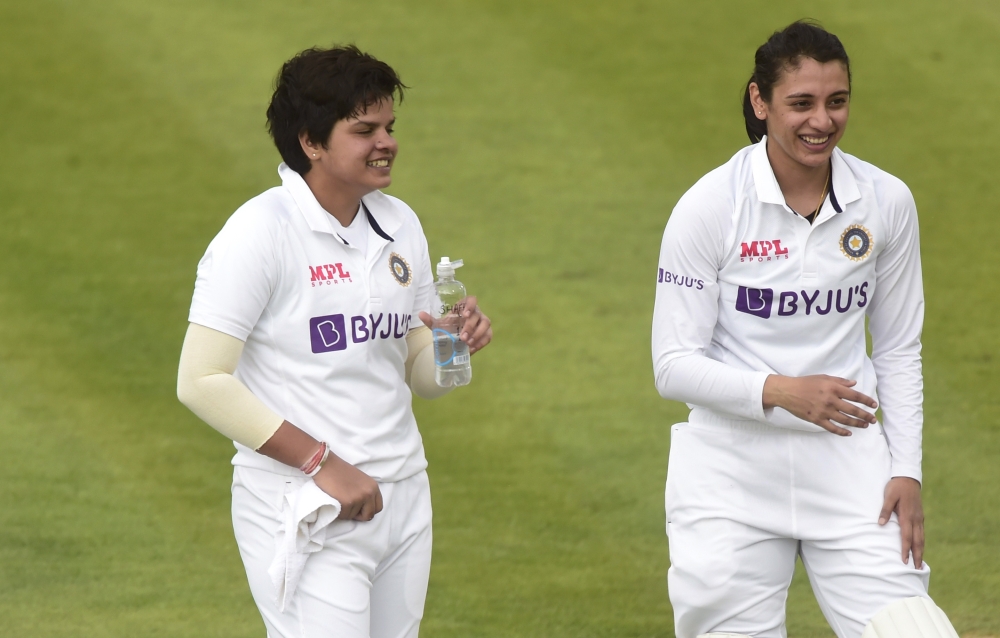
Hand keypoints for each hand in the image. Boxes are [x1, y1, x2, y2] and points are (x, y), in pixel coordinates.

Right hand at [313, 454, 382, 520]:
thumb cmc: (340, 471)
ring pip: (354, 516)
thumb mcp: (360, 480)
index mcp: (373, 486)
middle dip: (359, 515)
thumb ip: (365, 492)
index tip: (360, 509)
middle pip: (369, 515)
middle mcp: (369, 493)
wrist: (326, 465)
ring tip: (340, 500)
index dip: (368, 510)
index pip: (378, 507)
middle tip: (350, 509)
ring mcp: (359, 498)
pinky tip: (335, 502)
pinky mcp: (347, 502)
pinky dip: (339, 513)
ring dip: (346, 512)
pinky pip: (344, 516)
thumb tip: (363, 507)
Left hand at [419, 295, 492, 353]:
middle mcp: (476, 312)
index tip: (464, 314)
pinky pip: (488, 336)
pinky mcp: (487, 332)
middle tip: (462, 337)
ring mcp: (483, 322)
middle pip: (477, 315)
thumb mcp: (440, 325)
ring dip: (477, 334)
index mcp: (465, 306)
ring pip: (485, 324)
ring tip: (467, 343)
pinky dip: (481, 342)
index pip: (472, 300)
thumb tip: (420, 314)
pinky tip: (472, 348)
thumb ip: (431, 320)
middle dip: (470, 326)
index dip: (470, 305)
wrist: (456, 339)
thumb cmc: (449, 327)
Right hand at [762, 374, 877, 435]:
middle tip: (873, 420)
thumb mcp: (823, 378)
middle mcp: (831, 400)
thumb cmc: (805, 383)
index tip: (874, 405)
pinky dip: (842, 432)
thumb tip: (853, 384)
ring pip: (845, 420)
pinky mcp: (817, 419)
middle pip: (853, 410)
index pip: (855, 396)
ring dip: (857, 424)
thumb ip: (839, 381)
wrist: (787, 392)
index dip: (867, 401)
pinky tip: (849, 433)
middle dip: (865, 415)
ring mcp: (824, 411)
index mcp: (833, 388)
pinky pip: (832, 428)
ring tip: (865, 425)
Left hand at [879, 477, 923, 567]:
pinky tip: (919, 547)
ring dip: (921, 550)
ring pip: (921, 538)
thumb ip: (885, 510)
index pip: (906, 537)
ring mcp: (919, 518)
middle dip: (917, 556)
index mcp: (907, 516)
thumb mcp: (888, 496)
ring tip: (920, 562)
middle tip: (917, 569)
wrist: (908, 478)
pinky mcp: (920, 516)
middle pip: (918, 541)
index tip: (904, 561)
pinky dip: (921, 542)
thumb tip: (881, 523)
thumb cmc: (896, 487)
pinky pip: (922, 532)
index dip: (905, 550)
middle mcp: (916, 519)